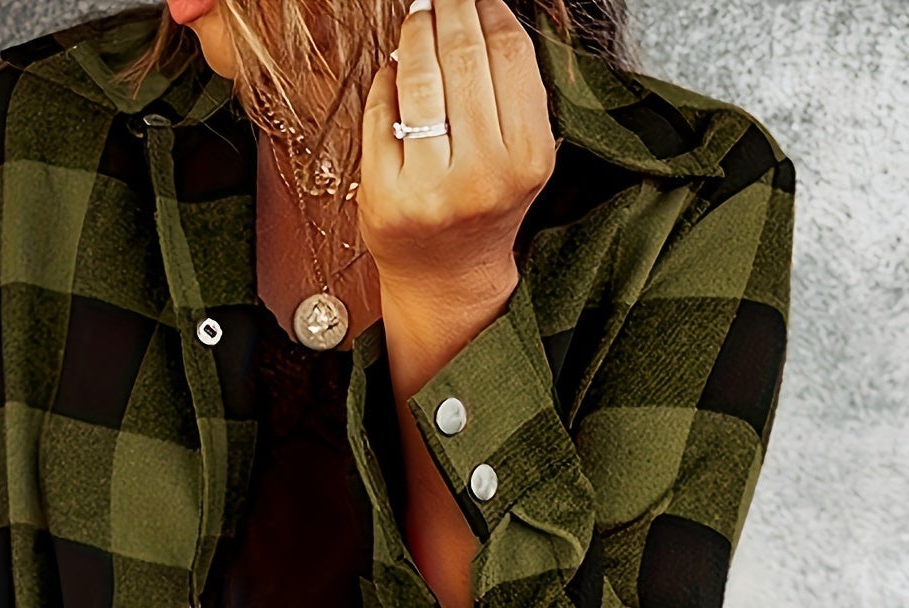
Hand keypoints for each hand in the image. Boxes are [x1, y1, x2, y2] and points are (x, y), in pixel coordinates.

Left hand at [357, 0, 558, 309]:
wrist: (448, 280)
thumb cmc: (483, 209)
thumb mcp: (519, 156)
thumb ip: (509, 93)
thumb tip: (479, 12)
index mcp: (527, 159)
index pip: (509, 55)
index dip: (490, 10)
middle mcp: (481, 176)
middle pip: (464, 57)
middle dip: (449, 10)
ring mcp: (429, 189)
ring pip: (419, 78)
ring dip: (414, 34)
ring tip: (418, 18)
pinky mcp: (385, 196)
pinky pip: (381, 113)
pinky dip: (386, 80)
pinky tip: (394, 71)